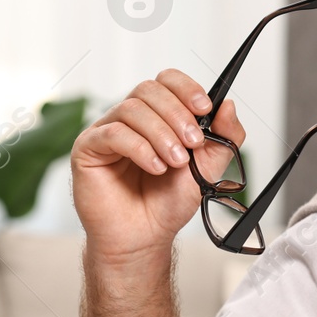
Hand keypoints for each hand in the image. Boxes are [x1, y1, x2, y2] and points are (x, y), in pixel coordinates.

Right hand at [72, 69, 243, 263]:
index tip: (205, 108)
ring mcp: (107, 131)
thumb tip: (228, 104)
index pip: (166, 81)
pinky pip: (113, 133)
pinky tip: (155, 167)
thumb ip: (224, 137)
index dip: (186, 88)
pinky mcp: (88, 148)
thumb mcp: (209, 167)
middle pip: (148, 90)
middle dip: (177, 114)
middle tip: (193, 143)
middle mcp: (130, 119)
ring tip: (176, 162)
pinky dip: (141, 148)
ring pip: (132, 109)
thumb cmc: (169, 201)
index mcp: (158, 116)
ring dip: (161, 135)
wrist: (145, 234)